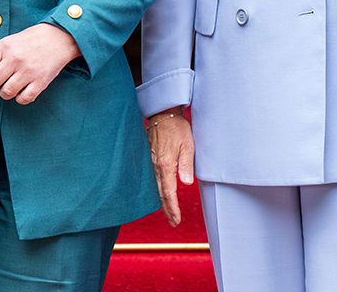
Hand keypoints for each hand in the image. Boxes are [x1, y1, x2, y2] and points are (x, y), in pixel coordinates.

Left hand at [0, 23, 79, 103]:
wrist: (59, 37)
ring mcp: (28, 71)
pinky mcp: (41, 81)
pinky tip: (19, 94)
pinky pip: (24, 98)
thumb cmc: (32, 39)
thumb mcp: (10, 40)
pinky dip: (19, 99)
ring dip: (3, 95)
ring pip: (6, 92)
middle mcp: (15, 59)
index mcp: (5, 47)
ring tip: (5, 92)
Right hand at [146, 107, 194, 225]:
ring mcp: (150, 163)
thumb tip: (186, 183)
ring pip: (154, 188)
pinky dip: (156, 190)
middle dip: (167, 209)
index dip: (173, 207)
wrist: (163, 114)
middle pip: (160, 194)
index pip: (168, 192)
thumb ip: (186, 164)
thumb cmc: (177, 128)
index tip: (177, 218)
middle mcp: (155, 166)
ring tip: (168, 212)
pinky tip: (159, 194)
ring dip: (162, 202)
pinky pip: (151, 179)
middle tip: (174, 222)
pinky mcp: (149, 159)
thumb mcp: (187, 144)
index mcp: (165, 165)